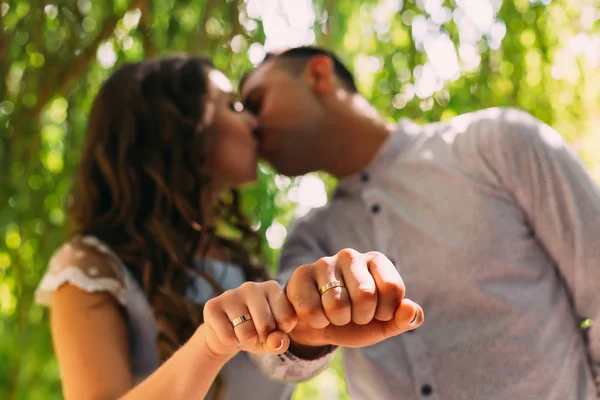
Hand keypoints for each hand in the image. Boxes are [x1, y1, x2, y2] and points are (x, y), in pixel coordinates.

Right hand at [202, 281, 297, 358]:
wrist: (227, 336)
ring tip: (241, 332)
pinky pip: (228, 337)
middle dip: (261, 338)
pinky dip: (231, 342)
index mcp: (273, 288)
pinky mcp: (212, 306)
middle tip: (255, 332)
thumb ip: (281, 341)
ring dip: (245, 341)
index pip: (287, 319)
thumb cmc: (256, 333)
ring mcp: (231, 294)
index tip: (272, 328)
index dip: (280, 332)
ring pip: (246, 333)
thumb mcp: (273, 339)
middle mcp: (252, 286)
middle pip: (266, 325)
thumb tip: (276, 342)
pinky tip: (228, 332)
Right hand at [286, 249, 423, 348]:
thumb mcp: (384, 324)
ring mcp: (324, 263)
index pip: (393, 288)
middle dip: (361, 317)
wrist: (319, 326)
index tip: (377, 314)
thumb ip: (405, 318)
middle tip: (353, 316)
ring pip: (337, 304)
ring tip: (334, 314)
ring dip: (337, 321)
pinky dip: (316, 322)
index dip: (386, 312)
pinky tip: (316, 314)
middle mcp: (350, 255)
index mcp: (376, 261)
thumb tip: (410, 310)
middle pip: (366, 295)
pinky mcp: (301, 274)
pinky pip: (311, 309)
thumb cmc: (356, 320)